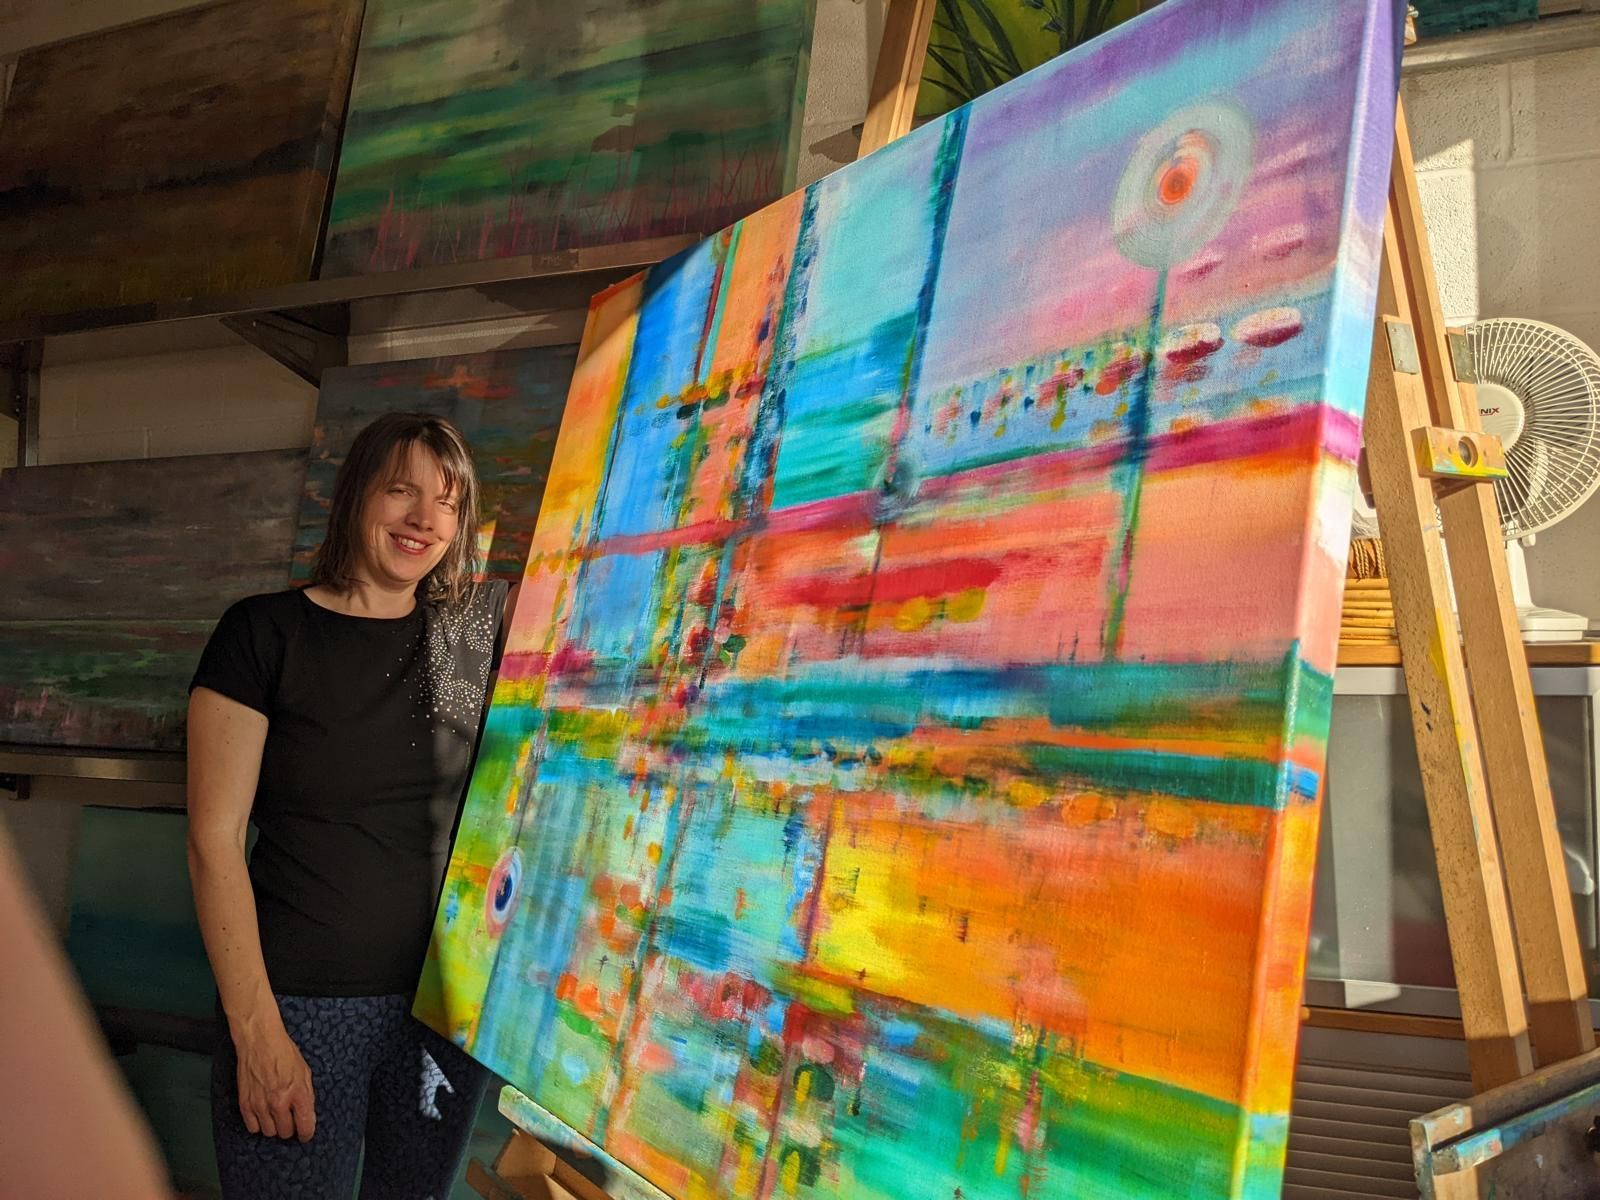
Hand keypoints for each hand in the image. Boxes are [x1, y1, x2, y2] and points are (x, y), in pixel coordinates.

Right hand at [233, 1021, 315, 1141]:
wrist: (259, 1041)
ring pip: (269, 1132)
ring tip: (276, 1115)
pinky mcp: (245, 1103)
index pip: (305, 1126)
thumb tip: (307, 1116)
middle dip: (290, 1128)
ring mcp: (260, 1104)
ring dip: (274, 1126)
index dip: (306, 1133)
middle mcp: (279, 1103)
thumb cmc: (284, 1053)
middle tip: (290, 1120)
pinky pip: (252, 1127)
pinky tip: (262, 1114)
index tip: (305, 1134)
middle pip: (285, 1132)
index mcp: (298, 1094)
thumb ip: (307, 1096)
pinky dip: (258, 1123)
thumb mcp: (305, 1072)